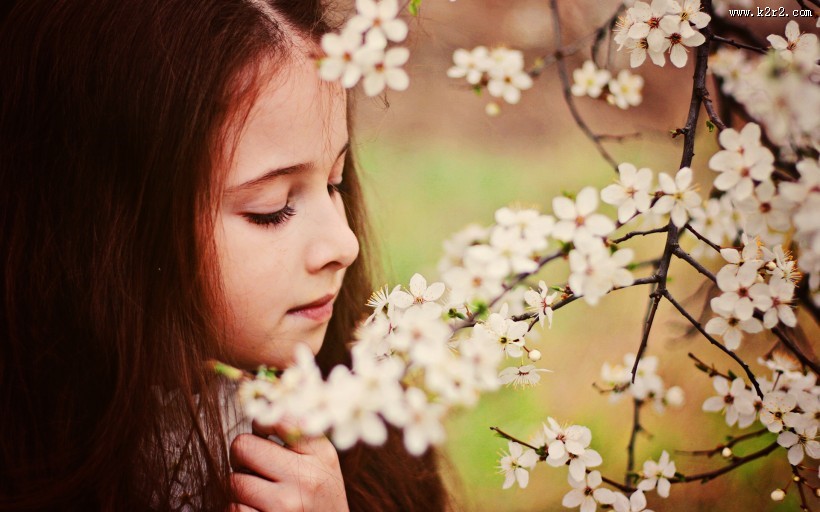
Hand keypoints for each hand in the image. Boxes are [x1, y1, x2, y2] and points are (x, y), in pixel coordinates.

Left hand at [229, 421, 348, 511]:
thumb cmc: (320, 498)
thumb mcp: (322, 463)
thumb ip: (299, 434)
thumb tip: (265, 404)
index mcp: (321, 454)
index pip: (277, 418)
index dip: (261, 423)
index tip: (263, 434)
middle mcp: (306, 478)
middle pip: (242, 446)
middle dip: (241, 457)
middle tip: (253, 467)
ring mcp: (286, 505)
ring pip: (233, 480)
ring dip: (240, 488)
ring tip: (260, 494)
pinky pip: (232, 508)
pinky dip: (238, 510)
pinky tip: (257, 511)